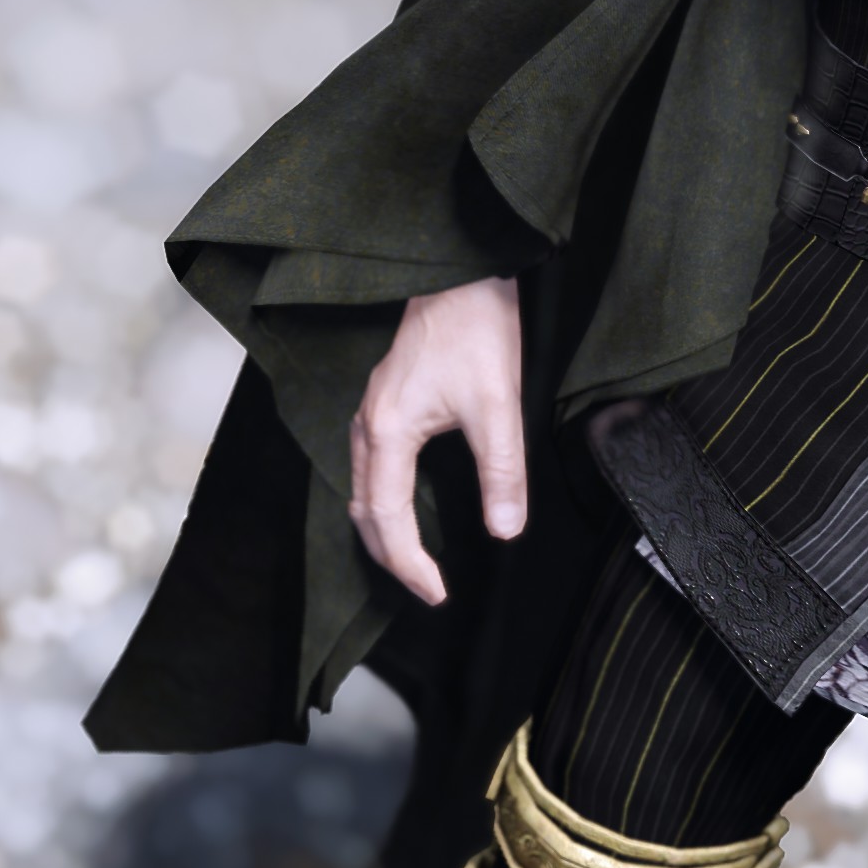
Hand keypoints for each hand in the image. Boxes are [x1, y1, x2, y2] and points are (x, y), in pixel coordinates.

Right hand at [347, 276, 526, 606]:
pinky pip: (371, 469)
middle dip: (391, 557)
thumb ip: (502, 472)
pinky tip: (410, 510)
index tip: (436, 592)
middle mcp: (368, 425)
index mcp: (387, 431)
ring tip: (417, 561)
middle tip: (428, 588)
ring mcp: (371, 412)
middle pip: (364, 512)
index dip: (409, 564)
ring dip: (384, 532)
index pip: (387, 519)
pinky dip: (384, 504)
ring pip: (363, 491)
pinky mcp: (384, 403)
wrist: (463, 274)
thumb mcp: (497, 406)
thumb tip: (505, 530)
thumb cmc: (476, 330)